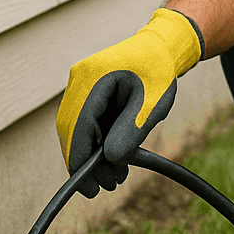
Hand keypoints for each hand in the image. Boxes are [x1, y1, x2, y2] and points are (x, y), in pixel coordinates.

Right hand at [55, 8, 201, 196]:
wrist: (162, 46)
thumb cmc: (159, 71)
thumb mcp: (151, 102)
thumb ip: (131, 129)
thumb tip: (110, 158)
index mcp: (91, 77)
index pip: (77, 126)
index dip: (80, 160)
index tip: (88, 186)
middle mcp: (78, 80)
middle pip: (72, 131)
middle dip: (85, 162)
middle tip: (105, 186)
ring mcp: (80, 86)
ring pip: (77, 129)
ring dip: (92, 154)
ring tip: (114, 176)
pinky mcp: (87, 93)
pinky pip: (86, 123)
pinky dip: (97, 142)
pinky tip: (113, 159)